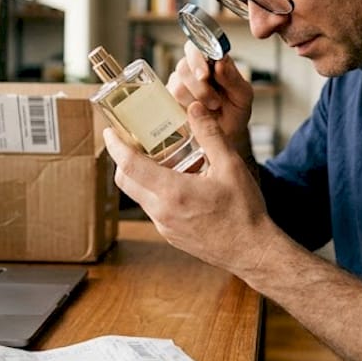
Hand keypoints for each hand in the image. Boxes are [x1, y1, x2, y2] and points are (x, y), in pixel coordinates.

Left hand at [103, 101, 271, 272]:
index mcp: (173, 192)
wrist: (252, 251)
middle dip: (123, 159)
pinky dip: (156, 191)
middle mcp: (162, 212)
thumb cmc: (244, 211)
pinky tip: (179, 182)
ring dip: (143, 175)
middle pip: (126, 181)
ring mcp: (164, 226)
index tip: (109, 132)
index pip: (130, 165)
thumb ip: (209, 134)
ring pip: (140, 195)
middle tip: (131, 141)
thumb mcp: (230, 165)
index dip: (115, 146)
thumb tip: (194, 108)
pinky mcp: (171, 235)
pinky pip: (153, 208)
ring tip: (165, 159)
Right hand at [166, 41, 254, 157]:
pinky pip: (170, 101)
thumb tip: (219, 63)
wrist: (226, 135)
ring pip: (177, 85)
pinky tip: (196, 113)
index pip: (198, 45)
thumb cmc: (235, 111)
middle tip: (215, 103)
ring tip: (211, 109)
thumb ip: (233, 78)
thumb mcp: (242, 96)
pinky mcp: (170, 99)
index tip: (205, 75)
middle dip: (200, 87)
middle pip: (184, 65)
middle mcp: (193, 68)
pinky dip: (185, 109)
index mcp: (212, 60)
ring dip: (195, 100)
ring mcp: (179, 82)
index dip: (198, 58)